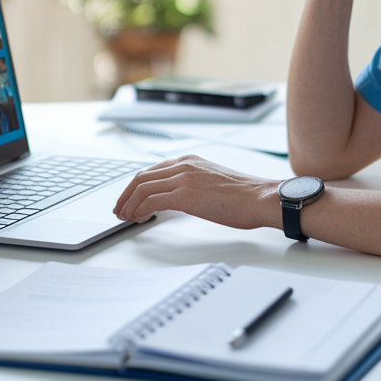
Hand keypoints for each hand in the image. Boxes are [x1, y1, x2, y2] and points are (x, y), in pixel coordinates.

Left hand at [113, 155, 278, 229]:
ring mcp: (183, 178)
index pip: (152, 170)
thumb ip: (193, 184)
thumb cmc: (244, 196)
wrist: (260, 198)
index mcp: (190, 160)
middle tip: (119, 210)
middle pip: (141, 177)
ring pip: (142, 188)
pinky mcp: (185, 194)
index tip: (128, 199)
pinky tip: (139, 219)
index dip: (135, 186)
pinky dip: (140, 210)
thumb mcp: (212, 182)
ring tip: (125, 218)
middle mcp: (184, 165)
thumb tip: (179, 199)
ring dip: (129, 204)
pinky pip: (151, 201)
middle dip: (125, 195)